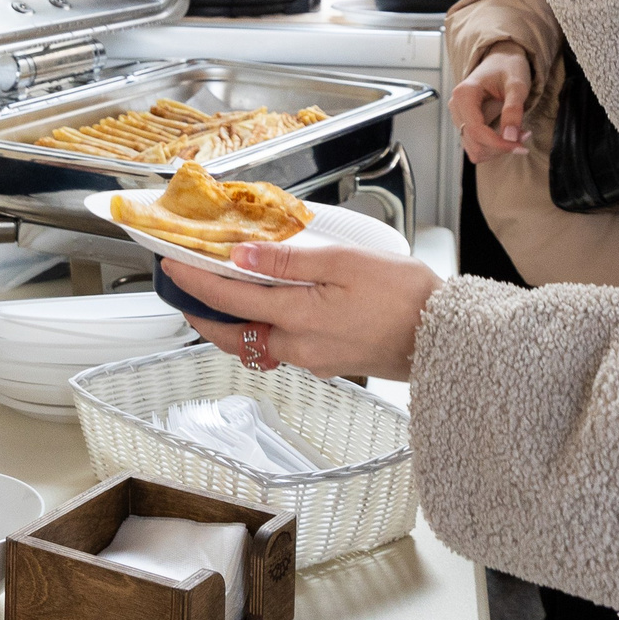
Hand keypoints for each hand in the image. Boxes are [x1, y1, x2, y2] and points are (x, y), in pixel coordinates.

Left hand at [162, 244, 442, 380]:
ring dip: (234, 321)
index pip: (229, 298)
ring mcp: (315, 359)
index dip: (195, 282)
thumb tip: (242, 257)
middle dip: (203, 314)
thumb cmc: (406, 298)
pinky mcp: (332, 361)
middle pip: (234, 333)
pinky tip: (274, 308)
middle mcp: (299, 347)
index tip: (171, 267)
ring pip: (258, 341)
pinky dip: (267, 326)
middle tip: (184, 292)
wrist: (447, 338)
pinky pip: (285, 345)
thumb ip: (289, 262)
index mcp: (298, 319)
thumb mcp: (345, 263)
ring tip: (222, 294)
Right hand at [449, 45, 533, 160]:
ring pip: (474, 149)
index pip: (476, 130)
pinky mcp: (466, 125)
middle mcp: (457, 107)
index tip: (521, 145)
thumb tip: (510, 137)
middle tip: (525, 136)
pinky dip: (495, 147)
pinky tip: (510, 134)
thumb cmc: (508, 68)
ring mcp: (460, 117)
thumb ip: (513, 109)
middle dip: (500, 147)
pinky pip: (478, 145)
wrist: (502, 60)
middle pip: (474, 143)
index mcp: (464, 94)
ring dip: (498, 149)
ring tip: (519, 134)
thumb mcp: (516, 85)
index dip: (498, 143)